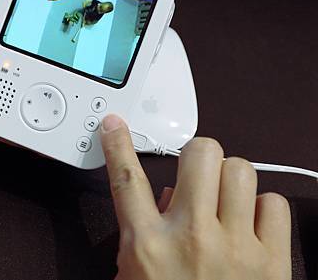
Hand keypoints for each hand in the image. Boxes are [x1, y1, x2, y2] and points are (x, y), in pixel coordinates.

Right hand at [100, 115, 290, 279]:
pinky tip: (250, 226)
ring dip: (230, 179)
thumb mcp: (137, 277)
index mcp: (148, 245)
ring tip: (224, 200)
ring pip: (240, 170)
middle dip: (197, 154)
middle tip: (196, 171)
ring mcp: (235, 247)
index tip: (115, 125)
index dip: (117, 144)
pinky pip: (274, 205)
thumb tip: (168, 197)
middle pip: (200, 154)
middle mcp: (191, 237)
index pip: (126, 179)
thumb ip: (143, 233)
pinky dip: (262, 209)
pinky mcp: (272, 261)